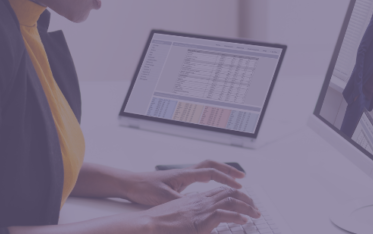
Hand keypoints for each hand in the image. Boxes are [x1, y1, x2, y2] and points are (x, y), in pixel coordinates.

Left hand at [124, 160, 244, 206]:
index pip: (212, 173)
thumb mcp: (163, 197)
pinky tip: (213, 188)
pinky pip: (199, 177)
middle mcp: (185, 172)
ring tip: (233, 181)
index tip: (239, 186)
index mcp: (185, 174)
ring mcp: (182, 176)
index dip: (227, 179)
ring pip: (206, 169)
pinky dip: (211, 179)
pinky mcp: (178, 181)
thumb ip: (181, 202)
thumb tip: (197, 206)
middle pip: (213, 165)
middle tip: (243, 177)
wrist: (130, 183)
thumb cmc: (144, 188)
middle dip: (229, 170)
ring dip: (221, 173)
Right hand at [141, 185, 258, 233]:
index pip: (219, 190)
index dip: (234, 192)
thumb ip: (190, 215)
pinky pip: (225, 214)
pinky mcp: (201, 219)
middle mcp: (200, 200)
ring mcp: (201, 208)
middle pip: (229, 191)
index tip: (244, 198)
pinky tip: (244, 220)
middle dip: (245, 197)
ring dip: (247, 206)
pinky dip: (238, 216)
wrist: (148, 224)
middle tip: (255, 206)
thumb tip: (196, 221)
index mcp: (195, 199)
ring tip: (255, 213)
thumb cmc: (159, 222)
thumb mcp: (178, 216)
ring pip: (231, 200)